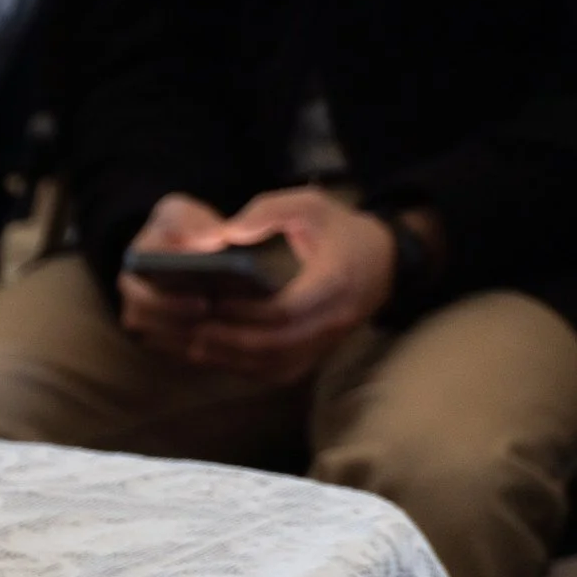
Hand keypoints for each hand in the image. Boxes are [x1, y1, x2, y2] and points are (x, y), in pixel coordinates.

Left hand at [120, 188, 395, 384]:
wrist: (384, 263)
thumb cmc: (340, 231)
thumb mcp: (311, 205)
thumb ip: (268, 211)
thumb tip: (227, 233)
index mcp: (334, 283)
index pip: (286, 310)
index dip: (246, 311)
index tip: (212, 299)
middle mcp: (333, 321)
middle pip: (275, 346)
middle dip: (230, 339)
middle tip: (192, 327)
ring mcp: (325, 344)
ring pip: (273, 365)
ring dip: (231, 358)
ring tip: (192, 342)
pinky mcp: (315, 356)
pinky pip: (275, 371)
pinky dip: (241, 366)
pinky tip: (213, 353)